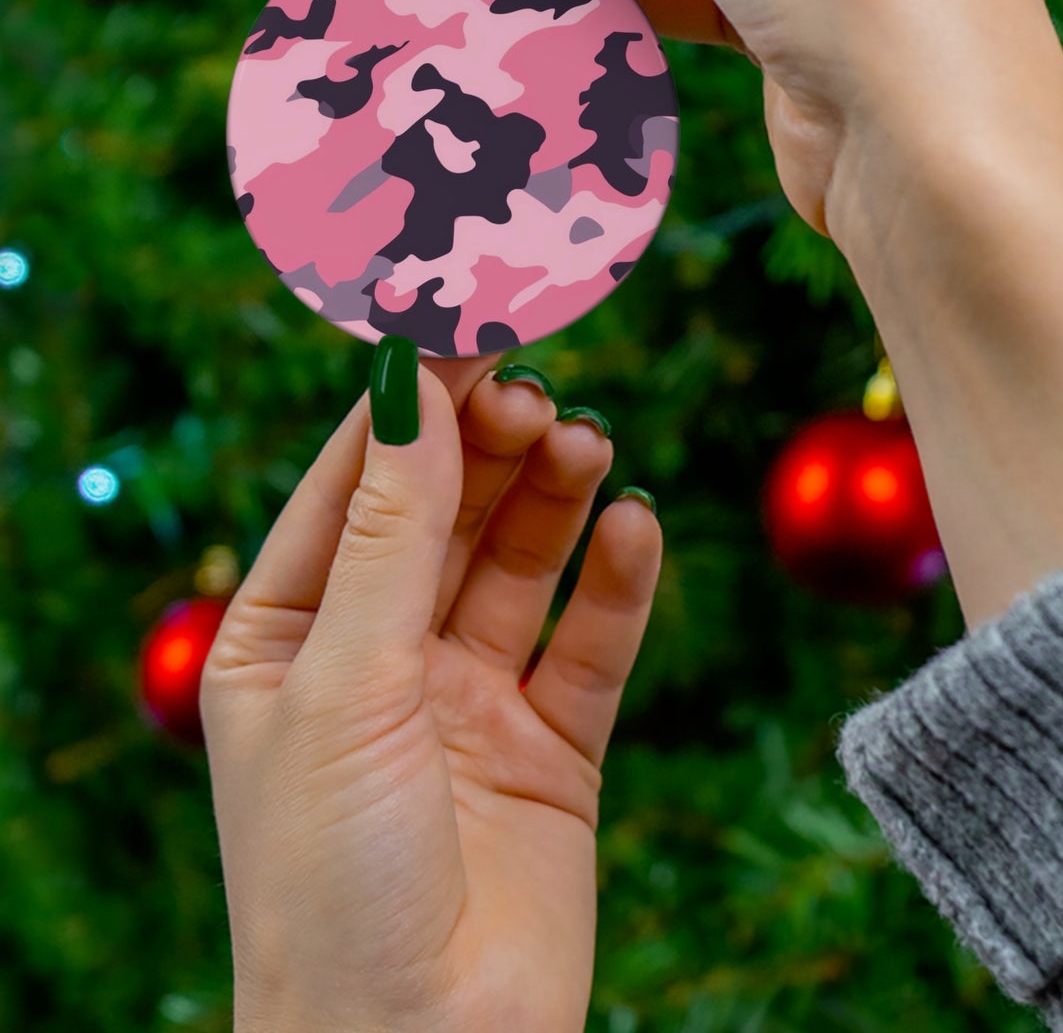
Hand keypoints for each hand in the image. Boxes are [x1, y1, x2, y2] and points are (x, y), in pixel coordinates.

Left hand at [201, 352, 661, 1032]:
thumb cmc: (331, 882)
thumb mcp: (346, 684)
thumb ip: (392, 531)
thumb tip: (412, 383)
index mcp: (289, 638)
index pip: (354, 483)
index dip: (410, 401)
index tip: (468, 319)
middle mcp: (379, 657)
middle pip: (446, 510)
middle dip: (489, 445)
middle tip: (537, 389)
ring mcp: (468, 699)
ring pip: (521, 562)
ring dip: (554, 496)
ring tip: (586, 444)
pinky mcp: (552, 746)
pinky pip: (591, 641)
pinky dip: (617, 582)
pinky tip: (635, 528)